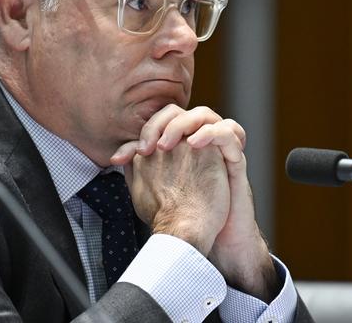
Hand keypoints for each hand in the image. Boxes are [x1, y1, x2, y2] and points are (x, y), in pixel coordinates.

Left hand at [112, 105, 278, 301]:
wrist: (203, 238)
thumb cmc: (177, 214)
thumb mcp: (151, 189)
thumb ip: (137, 169)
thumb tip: (117, 157)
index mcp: (178, 146)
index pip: (161, 120)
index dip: (145, 130)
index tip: (130, 154)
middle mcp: (196, 143)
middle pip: (180, 112)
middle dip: (161, 124)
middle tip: (149, 147)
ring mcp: (216, 149)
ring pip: (205, 114)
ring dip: (184, 123)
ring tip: (168, 145)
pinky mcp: (234, 158)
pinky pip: (229, 132)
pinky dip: (210, 133)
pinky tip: (194, 144)